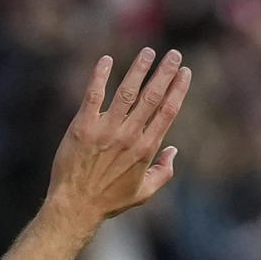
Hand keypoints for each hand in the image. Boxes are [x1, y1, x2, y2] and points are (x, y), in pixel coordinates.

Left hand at [45, 48, 192, 230]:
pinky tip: (106, 60)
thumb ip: (163, 172)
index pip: (167, 112)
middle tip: (174, 55)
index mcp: (146, 149)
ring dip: (139, 69)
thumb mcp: (143, 193)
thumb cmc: (109, 201)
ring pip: (126, 91)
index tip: (185, 73)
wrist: (75, 206)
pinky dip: (100, 76)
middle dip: (165, 73)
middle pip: (152, 97)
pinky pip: (93, 95)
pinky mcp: (83, 127)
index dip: (178, 89)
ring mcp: (106, 130)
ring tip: (148, 52)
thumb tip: (174, 151)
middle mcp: (129, 136)